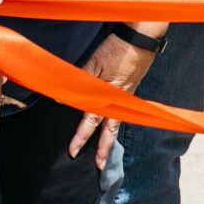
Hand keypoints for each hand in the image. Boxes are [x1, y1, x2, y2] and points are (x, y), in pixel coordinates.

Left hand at [69, 36, 156, 167]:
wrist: (141, 38)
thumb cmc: (117, 49)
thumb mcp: (94, 63)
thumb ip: (78, 80)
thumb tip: (62, 98)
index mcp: (107, 96)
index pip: (91, 122)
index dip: (81, 137)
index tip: (73, 152)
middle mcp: (119, 100)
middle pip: (110, 130)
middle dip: (104, 149)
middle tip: (100, 166)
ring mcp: (127, 95)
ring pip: (118, 122)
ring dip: (111, 137)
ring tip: (107, 151)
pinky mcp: (131, 88)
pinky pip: (123, 110)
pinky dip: (117, 120)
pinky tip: (114, 123)